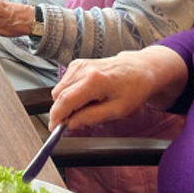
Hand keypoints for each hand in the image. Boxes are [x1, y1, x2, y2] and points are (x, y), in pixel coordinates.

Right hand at [49, 46, 187, 129]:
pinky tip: (85, 97)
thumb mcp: (118, 110)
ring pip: (59, 90)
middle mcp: (82, 69)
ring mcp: (78, 65)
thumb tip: (71, 123)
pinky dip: (69, 94)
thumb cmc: (133, 88)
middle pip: (58, 95)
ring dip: (66, 102)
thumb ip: (92, 117)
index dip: (57, 116)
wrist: (139, 68)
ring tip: (86, 106)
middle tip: (74, 121)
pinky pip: (64, 84)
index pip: (65, 100)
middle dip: (61, 111)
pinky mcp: (77, 64)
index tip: (53, 128)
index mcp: (94, 80)